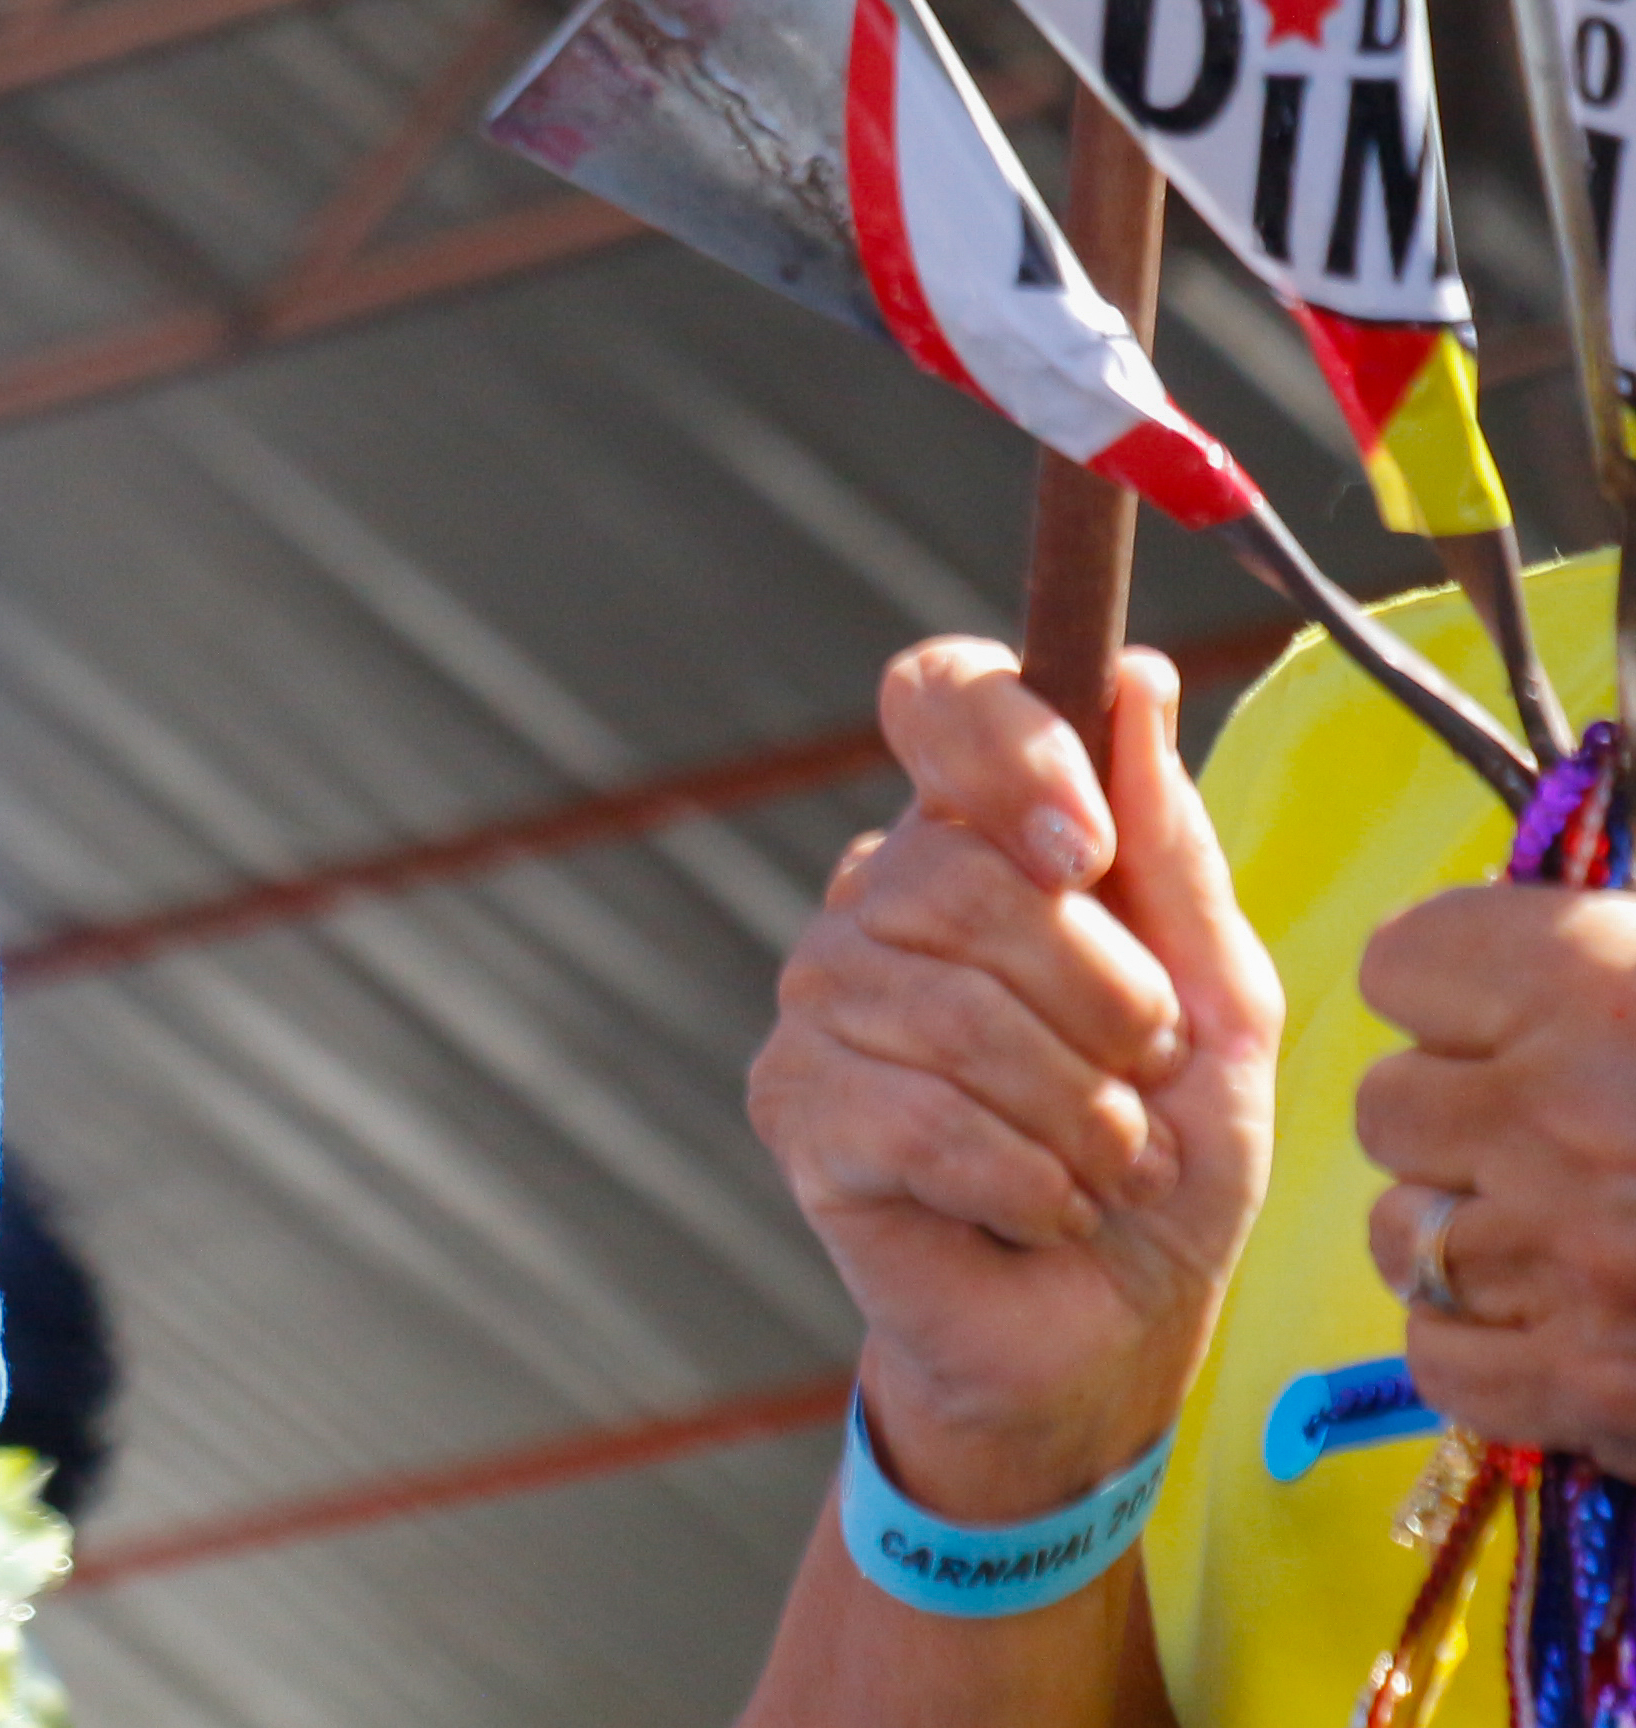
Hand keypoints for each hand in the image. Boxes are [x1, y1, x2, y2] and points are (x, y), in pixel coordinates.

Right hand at [746, 641, 1277, 1515]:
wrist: (1113, 1333)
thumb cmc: (1165, 1155)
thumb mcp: (1219, 1001)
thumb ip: (1173, 852)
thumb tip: (1139, 678)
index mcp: (976, 839)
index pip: (938, 697)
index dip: (1005, 743)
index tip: (1082, 845)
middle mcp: (873, 898)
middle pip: (960, 878)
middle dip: (1104, 998)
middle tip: (1146, 1073)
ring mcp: (817, 1000)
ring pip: (949, 1009)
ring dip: (1080, 1112)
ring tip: (1109, 1164)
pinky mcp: (793, 1106)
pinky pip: (913, 1113)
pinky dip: (1024, 1178)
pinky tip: (1043, 1207)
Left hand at [1359, 877, 1635, 1464]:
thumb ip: (1614, 975)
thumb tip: (1508, 991)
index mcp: (1594, 981)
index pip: (1405, 967)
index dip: (1459, 997)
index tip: (1513, 1020)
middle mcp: (1557, 1113)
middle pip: (1390, 1106)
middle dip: (1466, 1123)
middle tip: (1563, 1143)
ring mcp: (1567, 1261)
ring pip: (1403, 1235)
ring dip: (1473, 1239)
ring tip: (1579, 1242)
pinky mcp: (1597, 1392)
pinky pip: (1441, 1358)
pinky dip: (1488, 1352)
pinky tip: (1569, 1333)